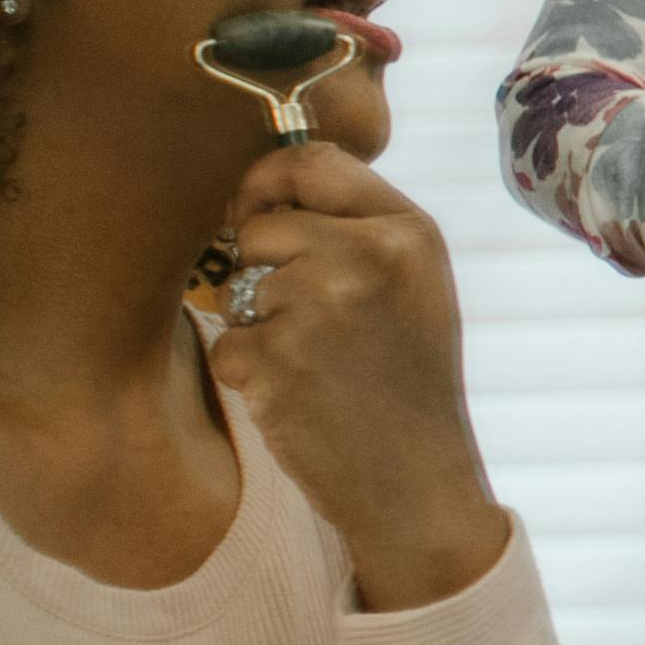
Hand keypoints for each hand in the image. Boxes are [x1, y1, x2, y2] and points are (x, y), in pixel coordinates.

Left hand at [206, 144, 505, 612]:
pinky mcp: (277, 361)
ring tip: (314, 363)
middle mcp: (369, 258)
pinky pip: (228, 343)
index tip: (257, 216)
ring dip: (258, 325)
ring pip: (240, 285)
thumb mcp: (414, 285)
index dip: (268, 183)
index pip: (312, 162)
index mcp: (409, 232)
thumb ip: (356, 226)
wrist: (416, 482)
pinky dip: (250, 373)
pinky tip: (300, 397)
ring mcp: (321, 309)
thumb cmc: (407, 379)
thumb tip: (256, 192)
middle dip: (265, 269)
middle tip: (311, 323)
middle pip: (263, 225)